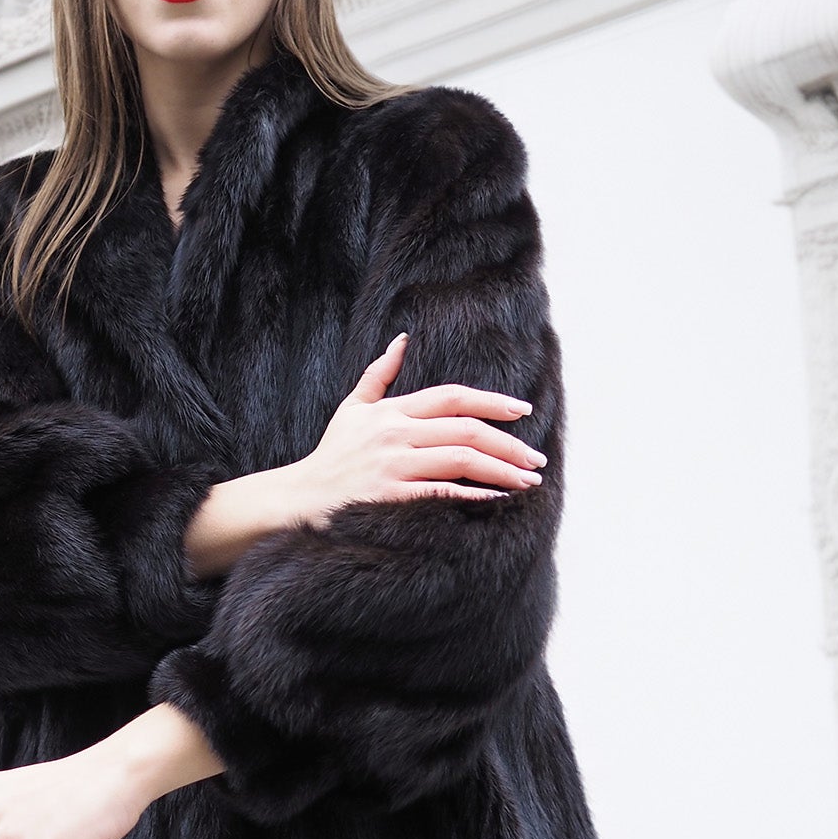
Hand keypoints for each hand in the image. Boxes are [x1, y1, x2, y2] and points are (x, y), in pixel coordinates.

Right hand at [286, 331, 544, 523]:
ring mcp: (393, 465)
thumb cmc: (331, 455)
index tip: (522, 410)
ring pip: (460, 460)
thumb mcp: (351, 408)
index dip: (491, 402)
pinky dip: (474, 494)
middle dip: (508, 443)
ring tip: (528, 479)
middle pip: (465, 429)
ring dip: (501, 469)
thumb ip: (378, 375)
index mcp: (392, 411)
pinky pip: (442, 493)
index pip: (452, 398)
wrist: (300, 497)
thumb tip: (401, 341)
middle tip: (537, 457)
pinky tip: (498, 497)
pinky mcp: (390, 496)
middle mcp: (396, 434)